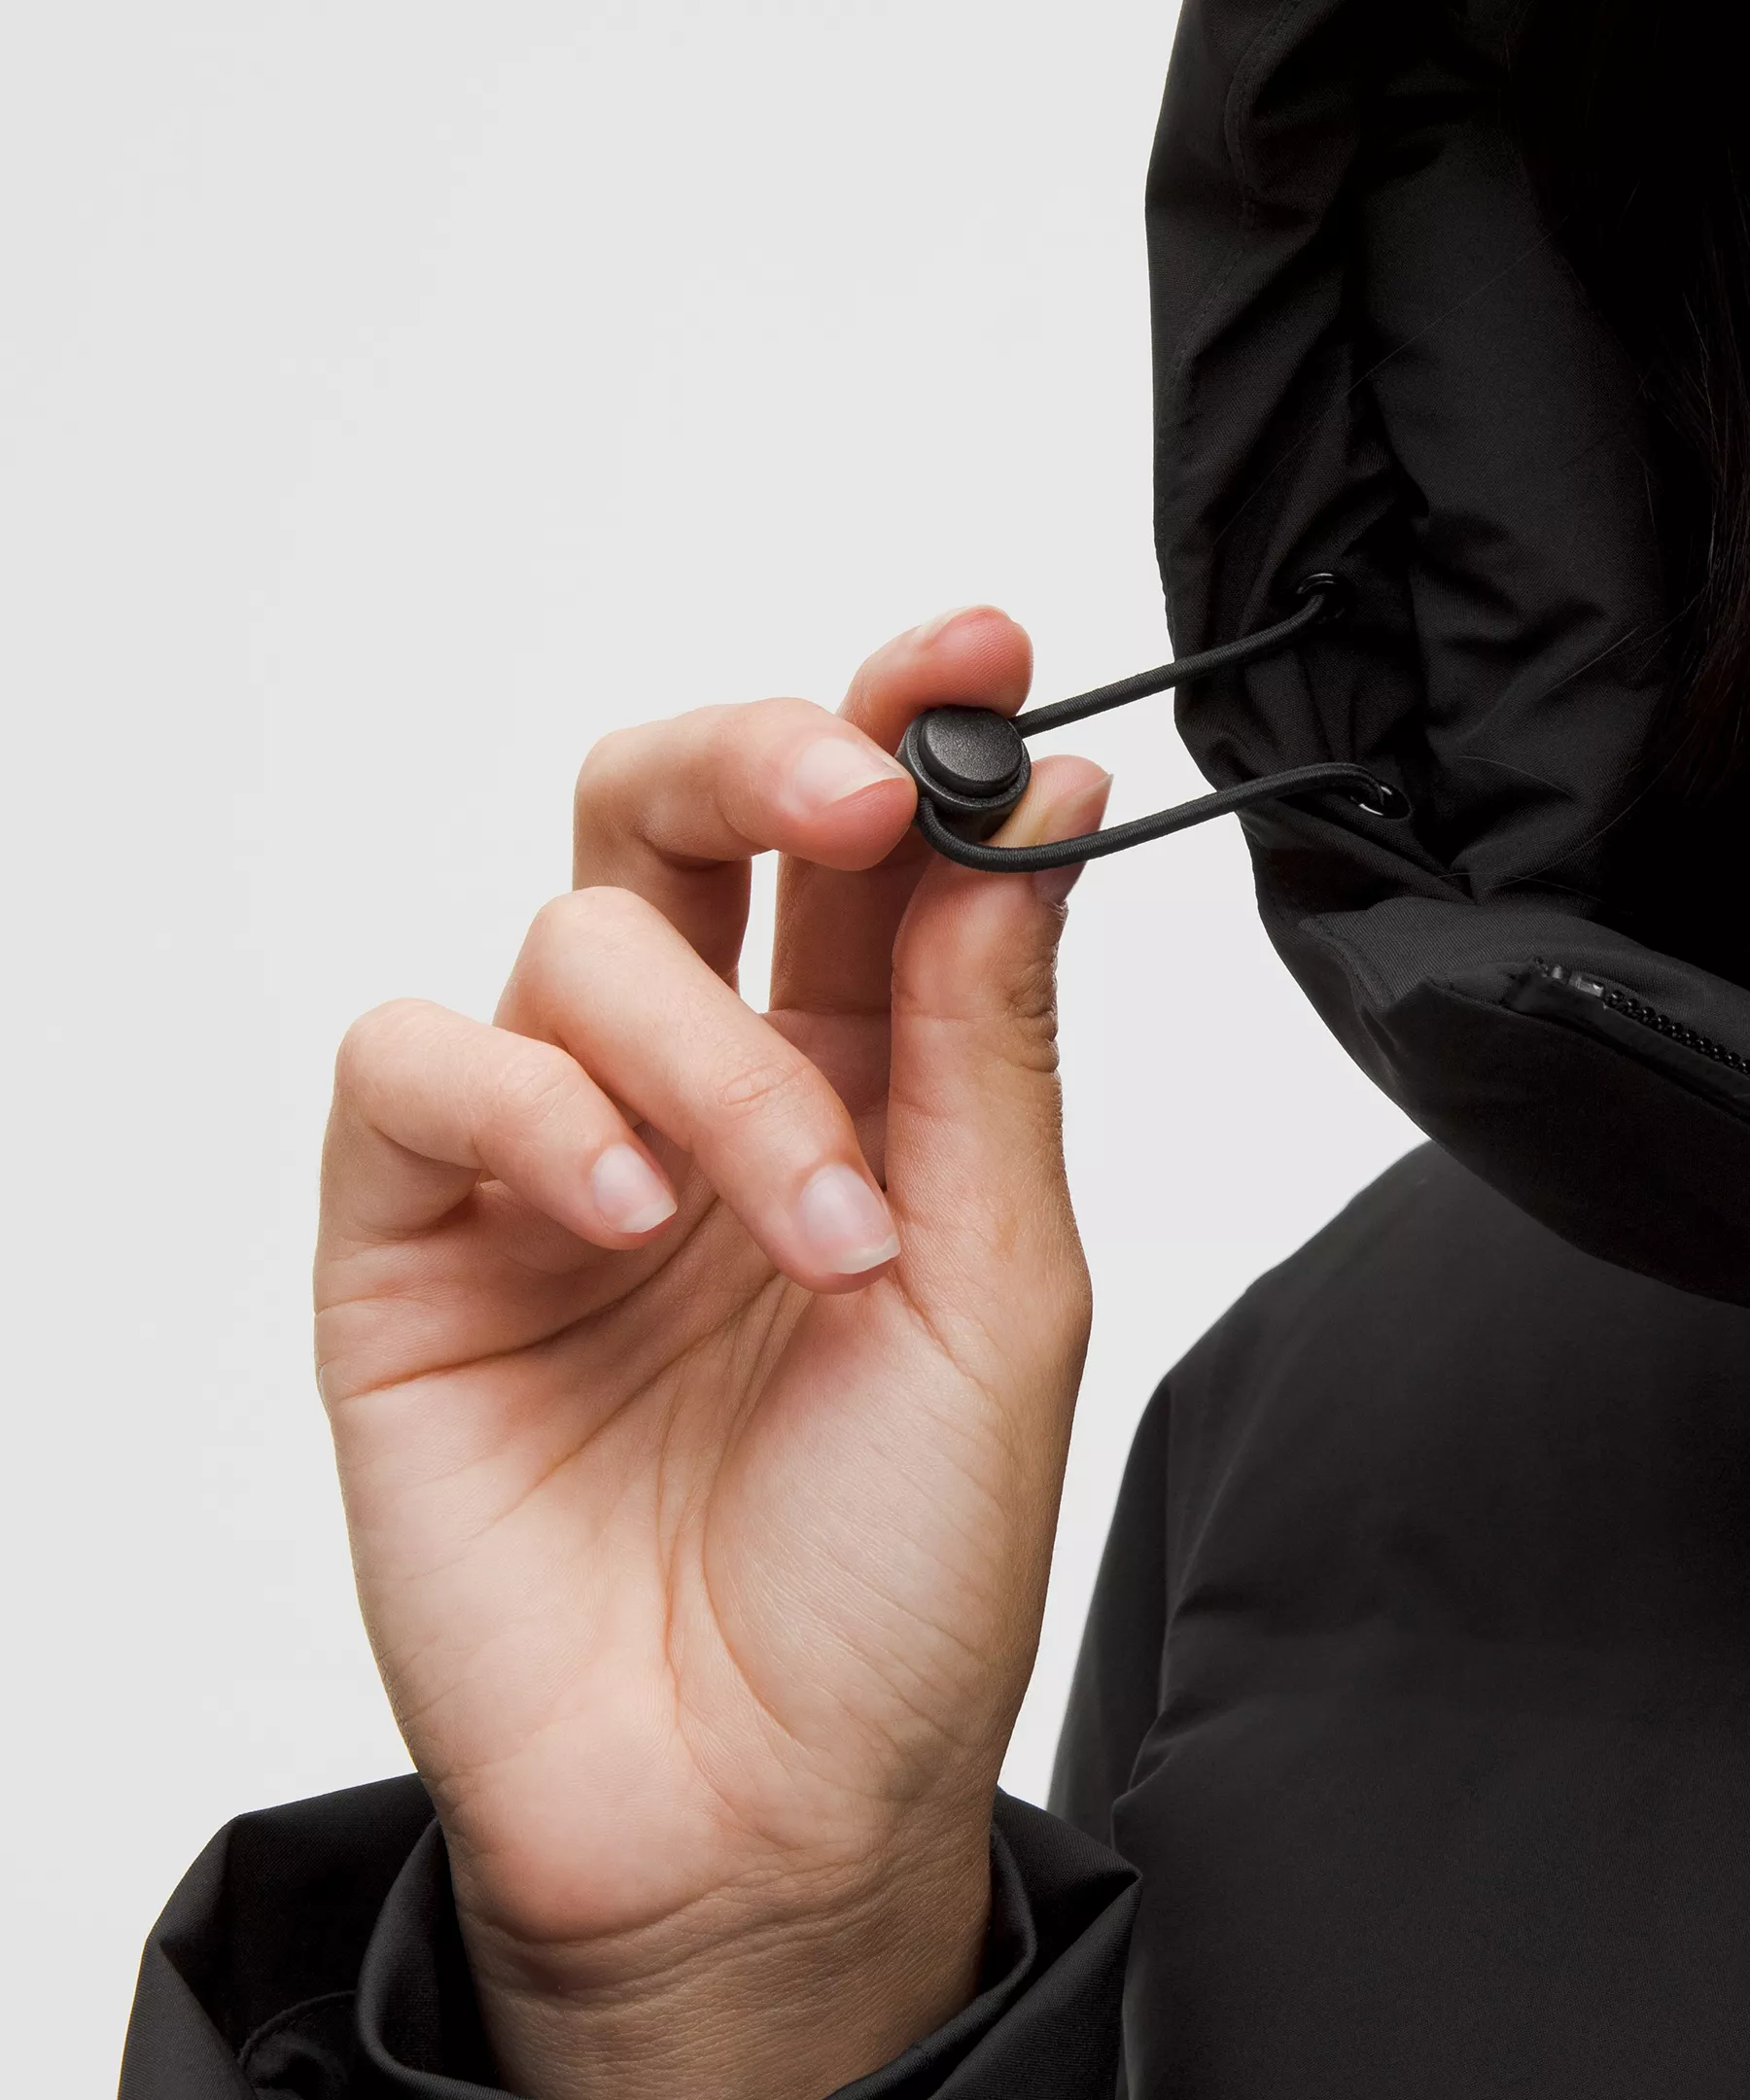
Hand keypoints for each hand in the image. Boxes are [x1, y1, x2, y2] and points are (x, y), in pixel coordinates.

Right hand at [314, 607, 1110, 2099]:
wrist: (751, 1814)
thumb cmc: (894, 1575)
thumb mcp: (996, 1289)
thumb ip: (987, 1043)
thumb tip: (1032, 813)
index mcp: (862, 1090)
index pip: (862, 850)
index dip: (910, 727)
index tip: (977, 651)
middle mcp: (702, 1093)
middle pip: (677, 816)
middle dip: (765, 760)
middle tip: (856, 788)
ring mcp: (550, 1156)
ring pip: (573, 940)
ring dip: (706, 1053)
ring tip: (798, 1229)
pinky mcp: (413, 1236)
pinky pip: (420, 1065)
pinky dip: (530, 1106)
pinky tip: (622, 1214)